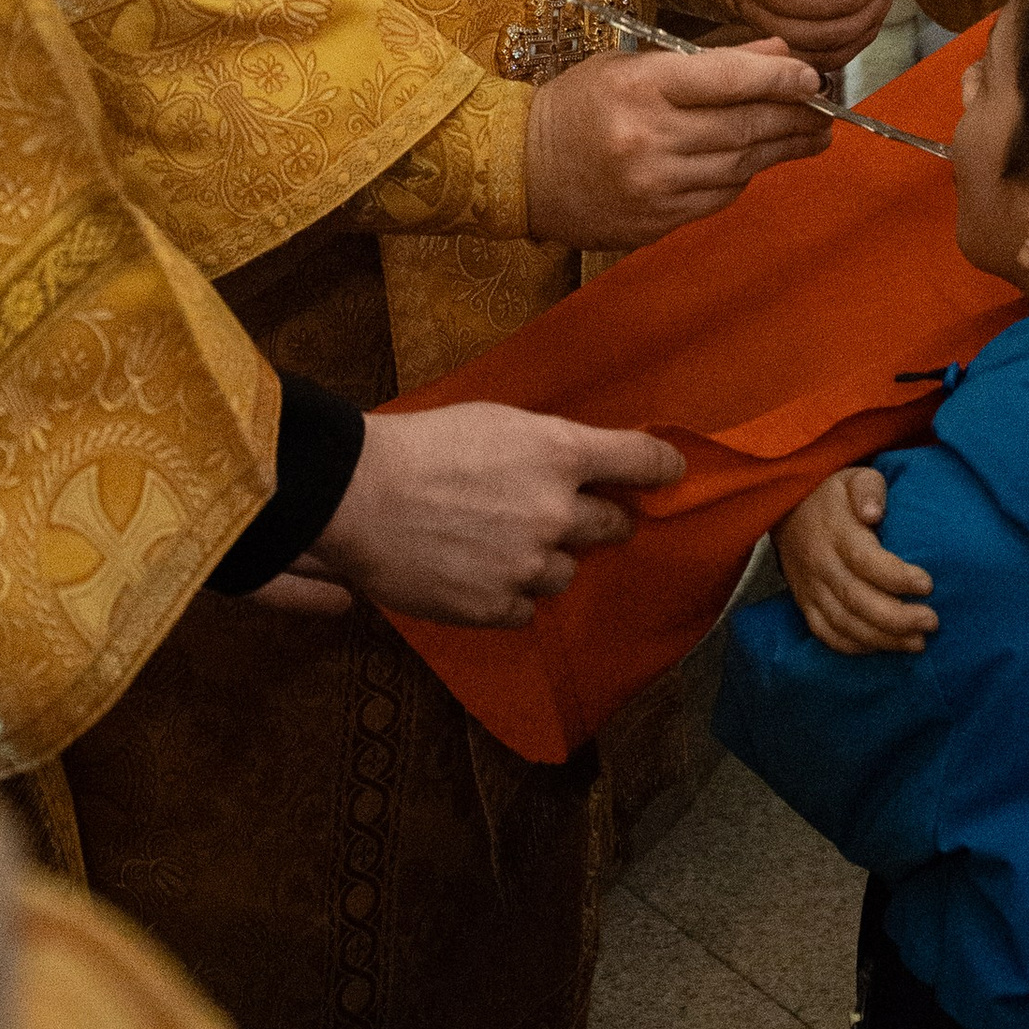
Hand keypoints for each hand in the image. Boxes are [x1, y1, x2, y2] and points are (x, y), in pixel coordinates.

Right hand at [254, 402, 684, 627]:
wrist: (356, 496)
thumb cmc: (421, 444)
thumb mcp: (496, 421)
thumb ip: (549, 446)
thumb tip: (583, 463)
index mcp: (561, 454)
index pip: (643, 461)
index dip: (663, 467)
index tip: (672, 472)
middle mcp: (557, 513)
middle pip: (614, 525)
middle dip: (598, 519)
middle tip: (566, 513)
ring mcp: (529, 565)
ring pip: (567, 571)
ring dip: (546, 559)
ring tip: (499, 543)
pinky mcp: (498, 606)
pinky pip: (528, 607)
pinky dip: (510, 593)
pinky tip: (477, 572)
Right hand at [524, 34, 828, 246]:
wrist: (520, 169)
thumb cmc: (576, 105)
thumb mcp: (632, 64)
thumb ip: (706, 61)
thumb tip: (775, 53)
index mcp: (640, 87)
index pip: (727, 78)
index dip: (779, 76)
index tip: (812, 75)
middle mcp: (649, 138)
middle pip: (744, 125)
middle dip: (795, 116)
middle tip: (825, 109)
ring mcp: (653, 185)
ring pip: (740, 165)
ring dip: (781, 149)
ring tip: (810, 135)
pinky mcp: (656, 221)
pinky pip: (719, 198)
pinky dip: (744, 177)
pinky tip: (757, 161)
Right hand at [775, 463, 934, 654]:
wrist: (787, 508)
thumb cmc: (833, 495)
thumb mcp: (853, 478)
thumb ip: (869, 489)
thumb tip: (874, 511)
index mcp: (835, 532)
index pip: (865, 560)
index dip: (897, 576)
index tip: (928, 584)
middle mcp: (820, 564)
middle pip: (856, 600)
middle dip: (897, 618)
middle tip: (931, 621)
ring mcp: (810, 587)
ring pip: (844, 623)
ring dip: (882, 639)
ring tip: (918, 643)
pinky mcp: (805, 603)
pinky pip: (827, 634)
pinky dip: (855, 647)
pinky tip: (883, 647)